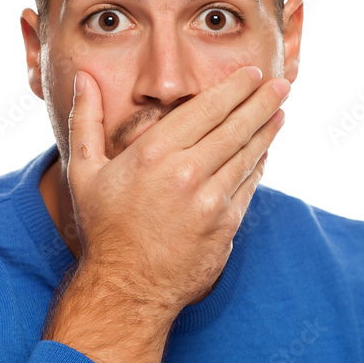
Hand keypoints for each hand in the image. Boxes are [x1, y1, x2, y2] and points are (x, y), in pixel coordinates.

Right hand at [65, 65, 288, 311]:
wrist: (126, 288)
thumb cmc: (104, 228)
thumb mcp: (84, 172)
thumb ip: (85, 120)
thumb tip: (83, 79)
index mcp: (154, 153)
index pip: (205, 109)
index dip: (234, 89)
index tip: (251, 75)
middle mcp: (186, 172)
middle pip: (234, 127)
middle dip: (261, 102)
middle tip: (280, 84)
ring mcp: (210, 200)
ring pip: (247, 155)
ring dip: (267, 130)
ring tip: (280, 112)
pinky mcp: (226, 224)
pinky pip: (248, 186)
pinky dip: (259, 164)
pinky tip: (265, 152)